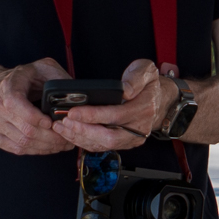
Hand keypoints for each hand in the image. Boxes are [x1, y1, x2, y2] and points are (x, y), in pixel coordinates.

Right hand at [0, 58, 75, 154]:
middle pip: (26, 130)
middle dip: (52, 138)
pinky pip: (17, 149)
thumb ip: (59, 79)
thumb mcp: (42, 68)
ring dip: (47, 147)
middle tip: (68, 139)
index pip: (17, 105)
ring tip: (63, 144)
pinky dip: (36, 150)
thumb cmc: (23, 78)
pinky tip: (48, 147)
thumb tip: (77, 95)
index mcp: (8, 87)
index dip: (36, 118)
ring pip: (23, 143)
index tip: (53, 122)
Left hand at [54, 59, 174, 152]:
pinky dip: (83, 141)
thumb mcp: (146, 71)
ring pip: (102, 145)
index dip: (93, 115)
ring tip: (61, 127)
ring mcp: (130, 139)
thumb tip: (124, 90)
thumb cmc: (148, 85)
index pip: (116, 116)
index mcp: (144, 108)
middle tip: (63, 122)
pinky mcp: (122, 143)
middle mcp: (138, 128)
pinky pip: (100, 147)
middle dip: (82, 131)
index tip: (74, 111)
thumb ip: (136, 78)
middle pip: (108, 137)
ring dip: (79, 137)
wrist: (158, 100)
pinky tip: (69, 133)